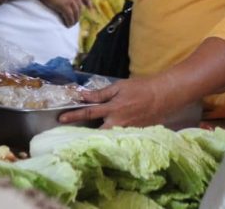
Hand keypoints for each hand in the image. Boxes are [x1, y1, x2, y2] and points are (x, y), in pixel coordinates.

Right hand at [37, 0, 90, 26]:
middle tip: (75, 21)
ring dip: (74, 21)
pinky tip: (67, 25)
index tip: (90, 7)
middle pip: (79, 7)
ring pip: (76, 13)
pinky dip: (69, 22)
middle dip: (78, 15)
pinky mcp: (64, 5)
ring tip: (71, 25)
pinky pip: (70, 16)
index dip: (87, 1)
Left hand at [58, 74, 183, 128]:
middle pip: (95, 131)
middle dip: (82, 133)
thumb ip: (101, 94)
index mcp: (113, 108)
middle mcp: (118, 122)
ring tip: (82, 137)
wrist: (163, 96)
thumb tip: (84, 96)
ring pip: (106, 137)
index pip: (88, 112)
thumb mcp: (119, 86)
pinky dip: (109, 138)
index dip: (73, 115)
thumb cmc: (140, 88)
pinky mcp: (134, 134)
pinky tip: (103, 138)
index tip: (61, 118)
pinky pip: (118, 138)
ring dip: (94, 136)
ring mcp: (126, 130)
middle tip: (69, 133)